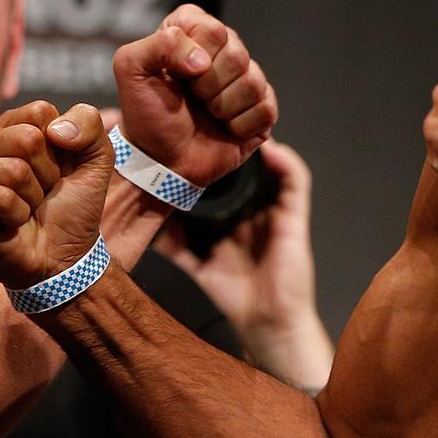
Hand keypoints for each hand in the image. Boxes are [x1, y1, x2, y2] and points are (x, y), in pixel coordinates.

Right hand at [0, 101, 112, 288]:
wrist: (63, 256)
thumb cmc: (72, 205)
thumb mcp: (97, 158)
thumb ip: (88, 122)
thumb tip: (54, 129)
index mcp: (11, 126)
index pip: (40, 112)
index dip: (60, 146)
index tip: (58, 169)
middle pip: (27, 138)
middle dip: (48, 174)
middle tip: (43, 193)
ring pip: (15, 170)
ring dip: (33, 197)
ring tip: (28, 208)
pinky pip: (1, 198)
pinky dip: (18, 215)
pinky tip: (12, 223)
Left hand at [113, 4, 276, 187]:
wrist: (161, 161)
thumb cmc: (147, 114)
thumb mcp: (131, 69)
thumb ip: (158, 45)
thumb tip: (202, 61)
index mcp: (194, 31)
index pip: (212, 29)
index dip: (192, 55)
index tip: (176, 74)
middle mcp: (223, 50)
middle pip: (237, 55)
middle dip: (207, 86)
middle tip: (191, 98)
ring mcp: (245, 80)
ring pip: (253, 82)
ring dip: (223, 107)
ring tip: (206, 113)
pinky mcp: (261, 109)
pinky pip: (266, 109)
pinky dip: (241, 125)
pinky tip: (225, 127)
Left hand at [156, 141, 334, 389]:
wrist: (266, 322)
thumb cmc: (232, 295)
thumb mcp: (194, 260)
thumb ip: (172, 241)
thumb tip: (142, 219)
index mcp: (231, 214)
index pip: (223, 175)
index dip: (211, 155)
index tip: (191, 134)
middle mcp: (254, 205)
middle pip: (247, 163)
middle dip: (235, 139)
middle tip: (219, 114)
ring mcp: (275, 207)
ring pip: (272, 162)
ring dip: (260, 142)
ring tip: (245, 121)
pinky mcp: (295, 215)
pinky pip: (295, 179)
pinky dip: (285, 161)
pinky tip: (270, 149)